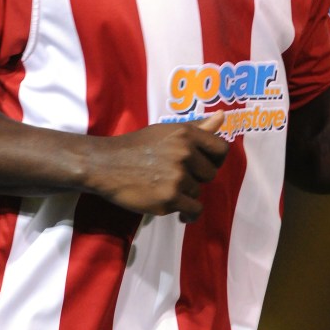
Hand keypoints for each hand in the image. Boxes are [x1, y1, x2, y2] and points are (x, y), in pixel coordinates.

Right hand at [87, 112, 227, 221]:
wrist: (106, 165)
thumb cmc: (137, 146)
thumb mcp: (166, 131)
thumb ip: (197, 127)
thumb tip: (222, 116)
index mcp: (185, 133)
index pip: (221, 149)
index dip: (215, 160)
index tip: (203, 165)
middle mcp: (185, 153)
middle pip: (210, 174)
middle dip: (197, 178)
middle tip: (177, 176)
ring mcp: (177, 177)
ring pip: (198, 192)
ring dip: (185, 194)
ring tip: (165, 188)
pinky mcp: (169, 198)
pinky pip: (193, 209)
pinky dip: (188, 214)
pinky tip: (180, 213)